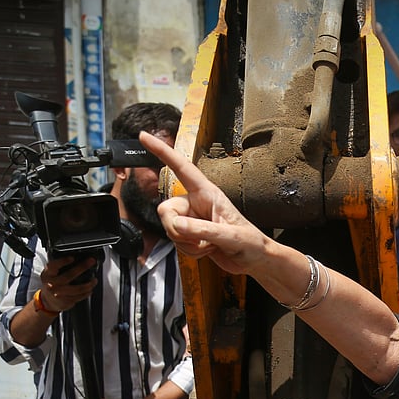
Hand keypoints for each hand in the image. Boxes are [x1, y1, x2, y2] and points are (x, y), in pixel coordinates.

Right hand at [38, 254, 97, 312]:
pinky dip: (87, 292)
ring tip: (94, 280)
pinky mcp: (66, 301)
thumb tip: (75, 257)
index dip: (62, 262)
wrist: (47, 301)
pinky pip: (79, 296)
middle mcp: (52, 284)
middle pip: (69, 276)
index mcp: (47, 275)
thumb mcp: (50, 274)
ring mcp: (59, 294)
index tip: (72, 258)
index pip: (53, 266)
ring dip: (89, 284)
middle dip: (82, 267)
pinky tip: (90, 289)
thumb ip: (57, 267)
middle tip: (91, 262)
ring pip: (77, 289)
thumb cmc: (51, 284)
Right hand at [140, 131, 273, 276]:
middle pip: (166, 209)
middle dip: (176, 229)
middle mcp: (197, 203)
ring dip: (187, 243)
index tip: (144, 137)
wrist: (254, 261)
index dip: (162, 152)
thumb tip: (177, 225)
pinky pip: (175, 242)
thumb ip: (203, 230)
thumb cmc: (251, 243)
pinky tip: (207, 250)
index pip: (181, 168)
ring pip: (169, 228)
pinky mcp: (190, 236)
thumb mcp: (231, 236)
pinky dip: (190, 251)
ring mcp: (192, 220)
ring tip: (210, 245)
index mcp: (208, 193)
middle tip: (199, 240)